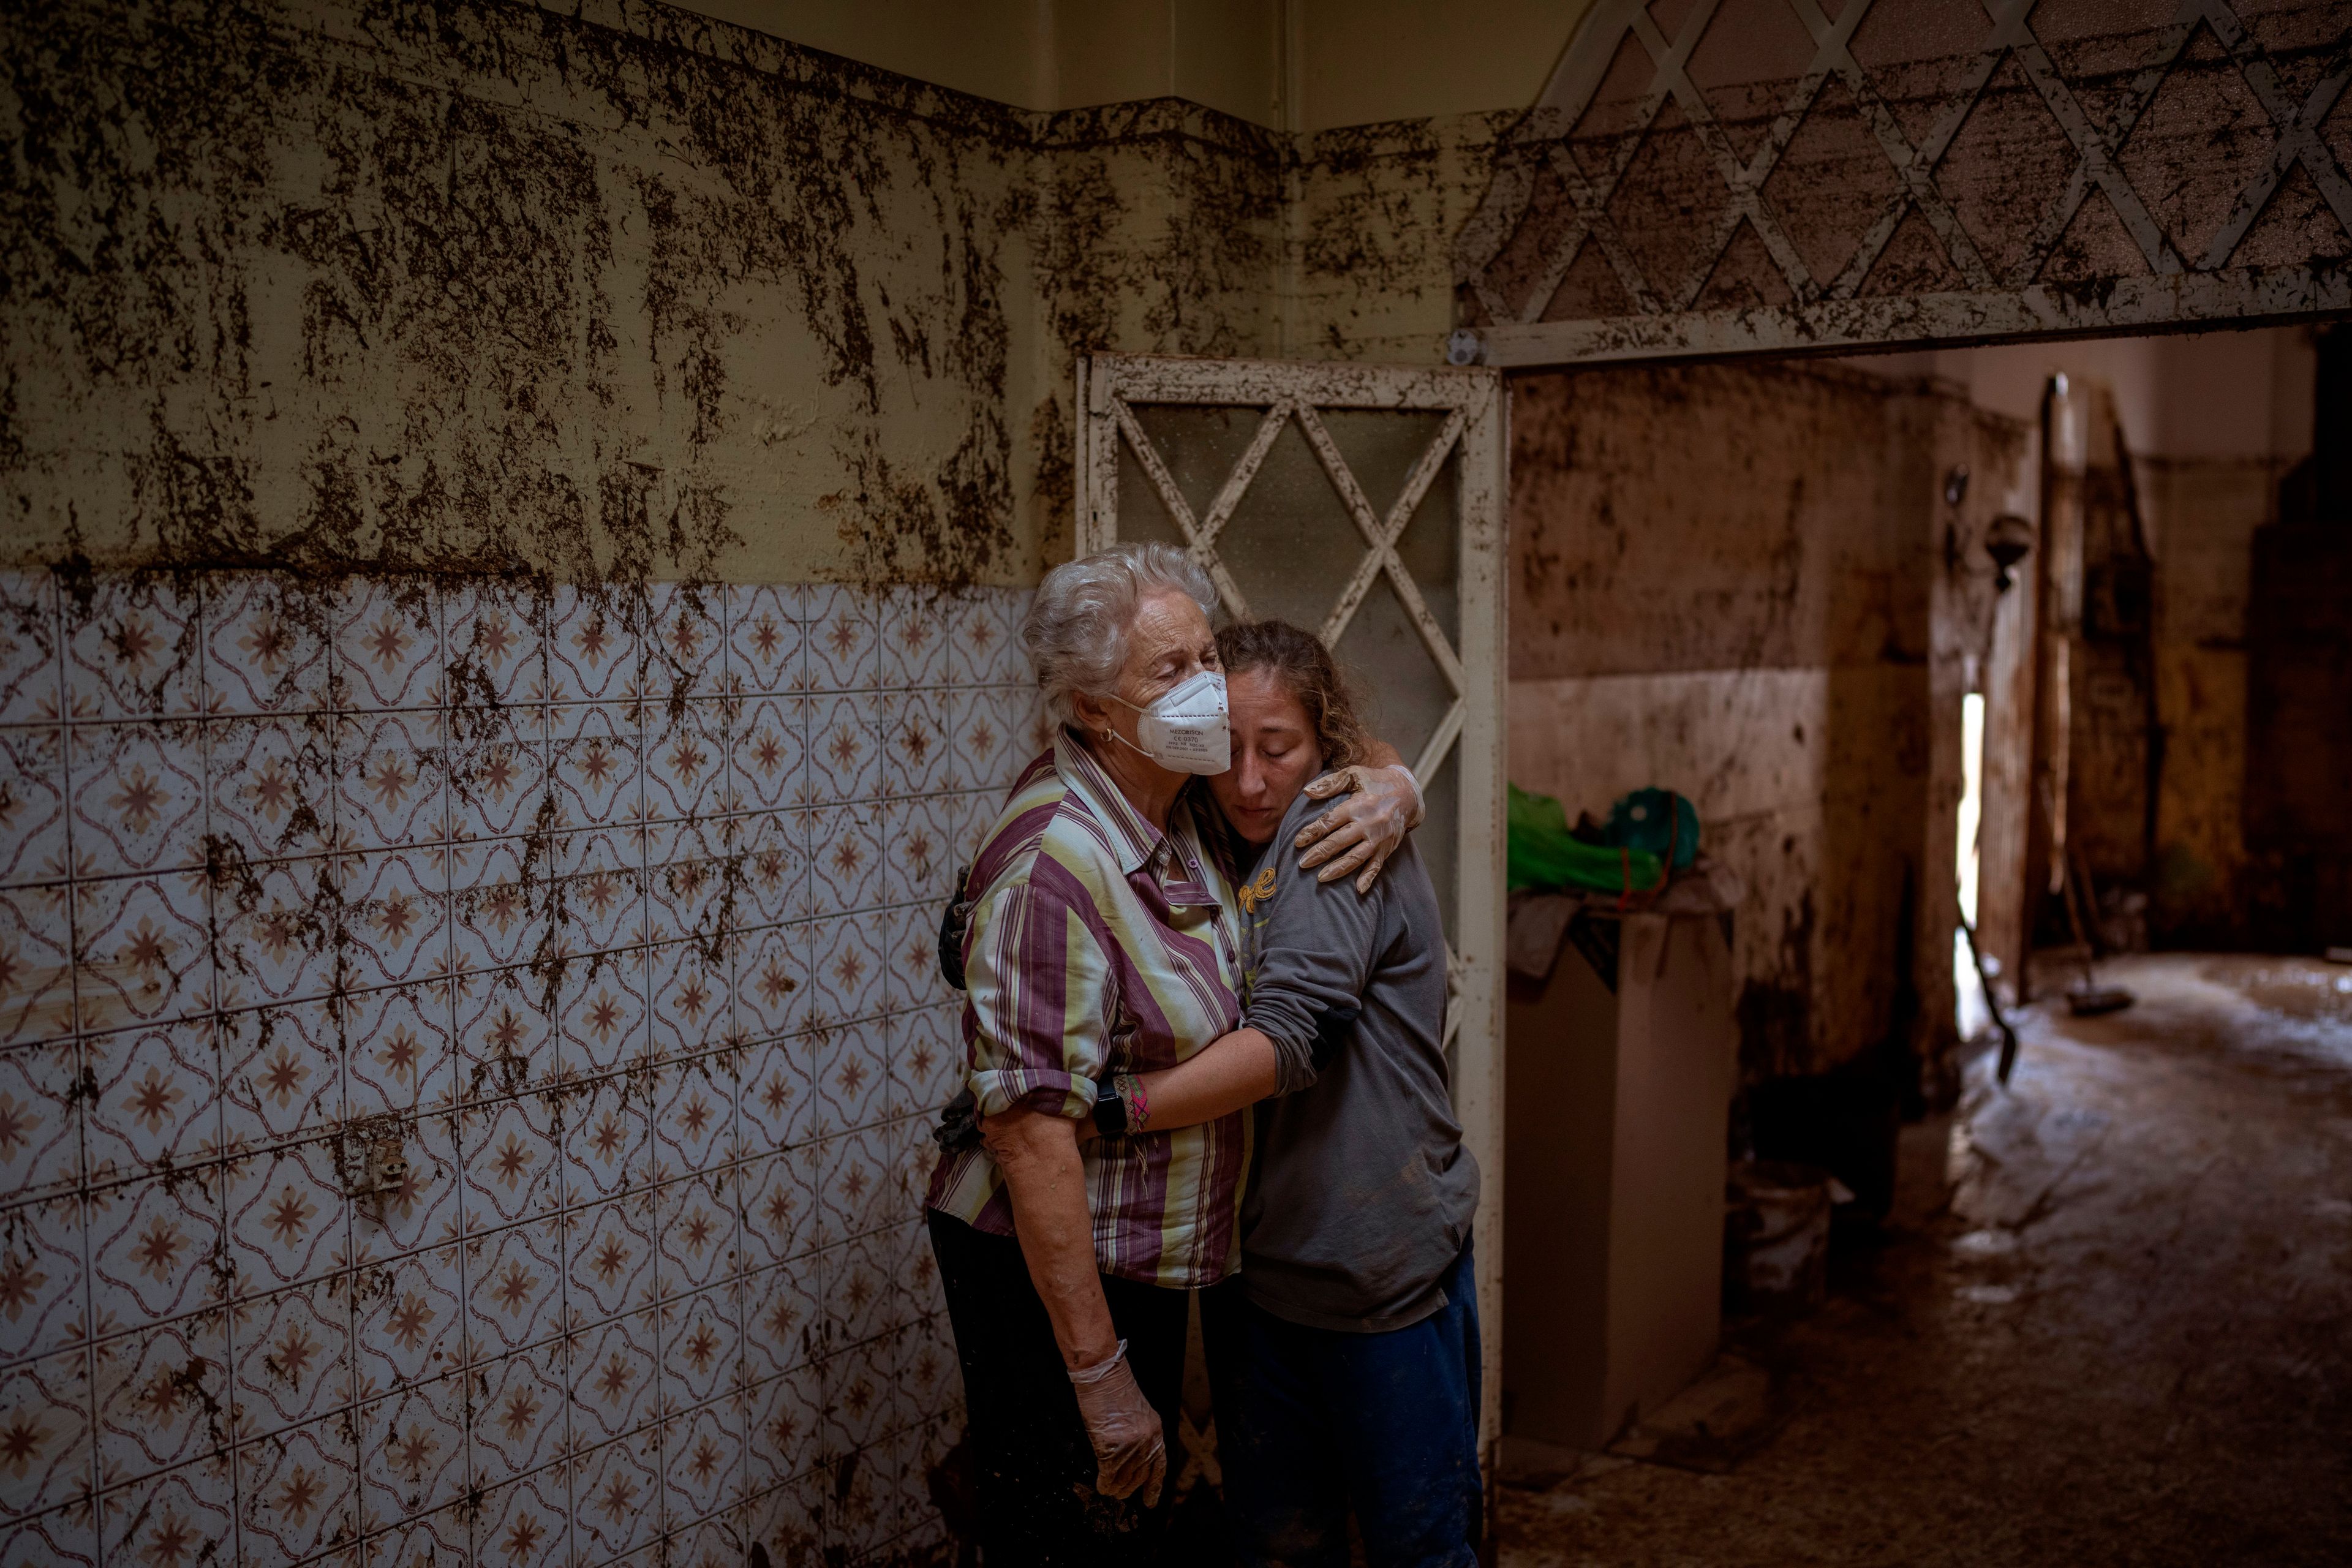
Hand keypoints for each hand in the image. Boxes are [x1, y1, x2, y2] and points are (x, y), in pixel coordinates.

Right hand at [1068, 1343, 1166, 1505]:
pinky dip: (1104, 1483)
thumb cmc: (1114, 1390)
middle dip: (1129, 1489)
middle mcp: (1147, 1440)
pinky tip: (1100, 1485)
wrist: (1103, 1373)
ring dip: (1115, 1488)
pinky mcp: (1112, 1446)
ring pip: (1124, 1478)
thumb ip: (1138, 1437)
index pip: (1159, 1467)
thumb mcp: (1137, 1415)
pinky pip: (1109, 1474)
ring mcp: (1130, 1445)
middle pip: (1140, 1476)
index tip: (1149, 1502)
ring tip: (1108, 1490)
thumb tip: (1131, 1461)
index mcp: (1156, 1431)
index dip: (1154, 1487)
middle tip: (1119, 1494)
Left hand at [1295, 764, 1422, 891]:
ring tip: (1321, 878)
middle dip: (1320, 853)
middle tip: (1302, 864)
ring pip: (1356, 857)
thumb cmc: (1375, 782)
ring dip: (1338, 869)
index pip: (1330, 821)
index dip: (1312, 832)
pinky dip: (1369, 878)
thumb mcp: (1354, 774)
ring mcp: (1379, 838)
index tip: (1297, 842)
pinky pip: (1377, 865)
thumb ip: (1330, 783)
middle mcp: (1369, 823)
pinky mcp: (1388, 848)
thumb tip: (1306, 791)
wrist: (1408, 793)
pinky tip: (1358, 889)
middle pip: (1340, 841)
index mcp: (1358, 805)